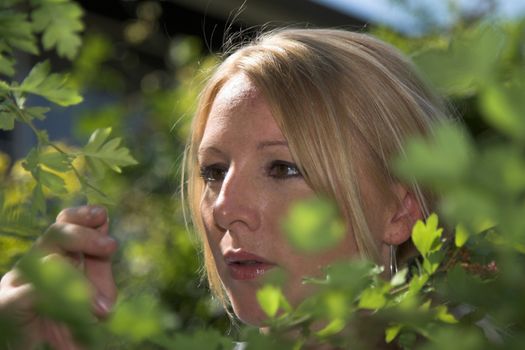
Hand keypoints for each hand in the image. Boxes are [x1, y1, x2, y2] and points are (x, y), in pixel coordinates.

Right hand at [0, 205, 117, 348]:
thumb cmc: (76, 323)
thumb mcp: (97, 292)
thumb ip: (100, 265)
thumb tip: (106, 236)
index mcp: (57, 254)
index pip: (66, 222)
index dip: (83, 215)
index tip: (102, 215)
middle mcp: (37, 262)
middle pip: (56, 233)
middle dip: (85, 236)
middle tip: (111, 247)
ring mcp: (20, 281)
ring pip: (46, 261)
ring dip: (78, 279)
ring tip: (100, 307)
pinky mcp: (9, 304)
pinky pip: (31, 291)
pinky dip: (58, 296)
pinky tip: (78, 308)